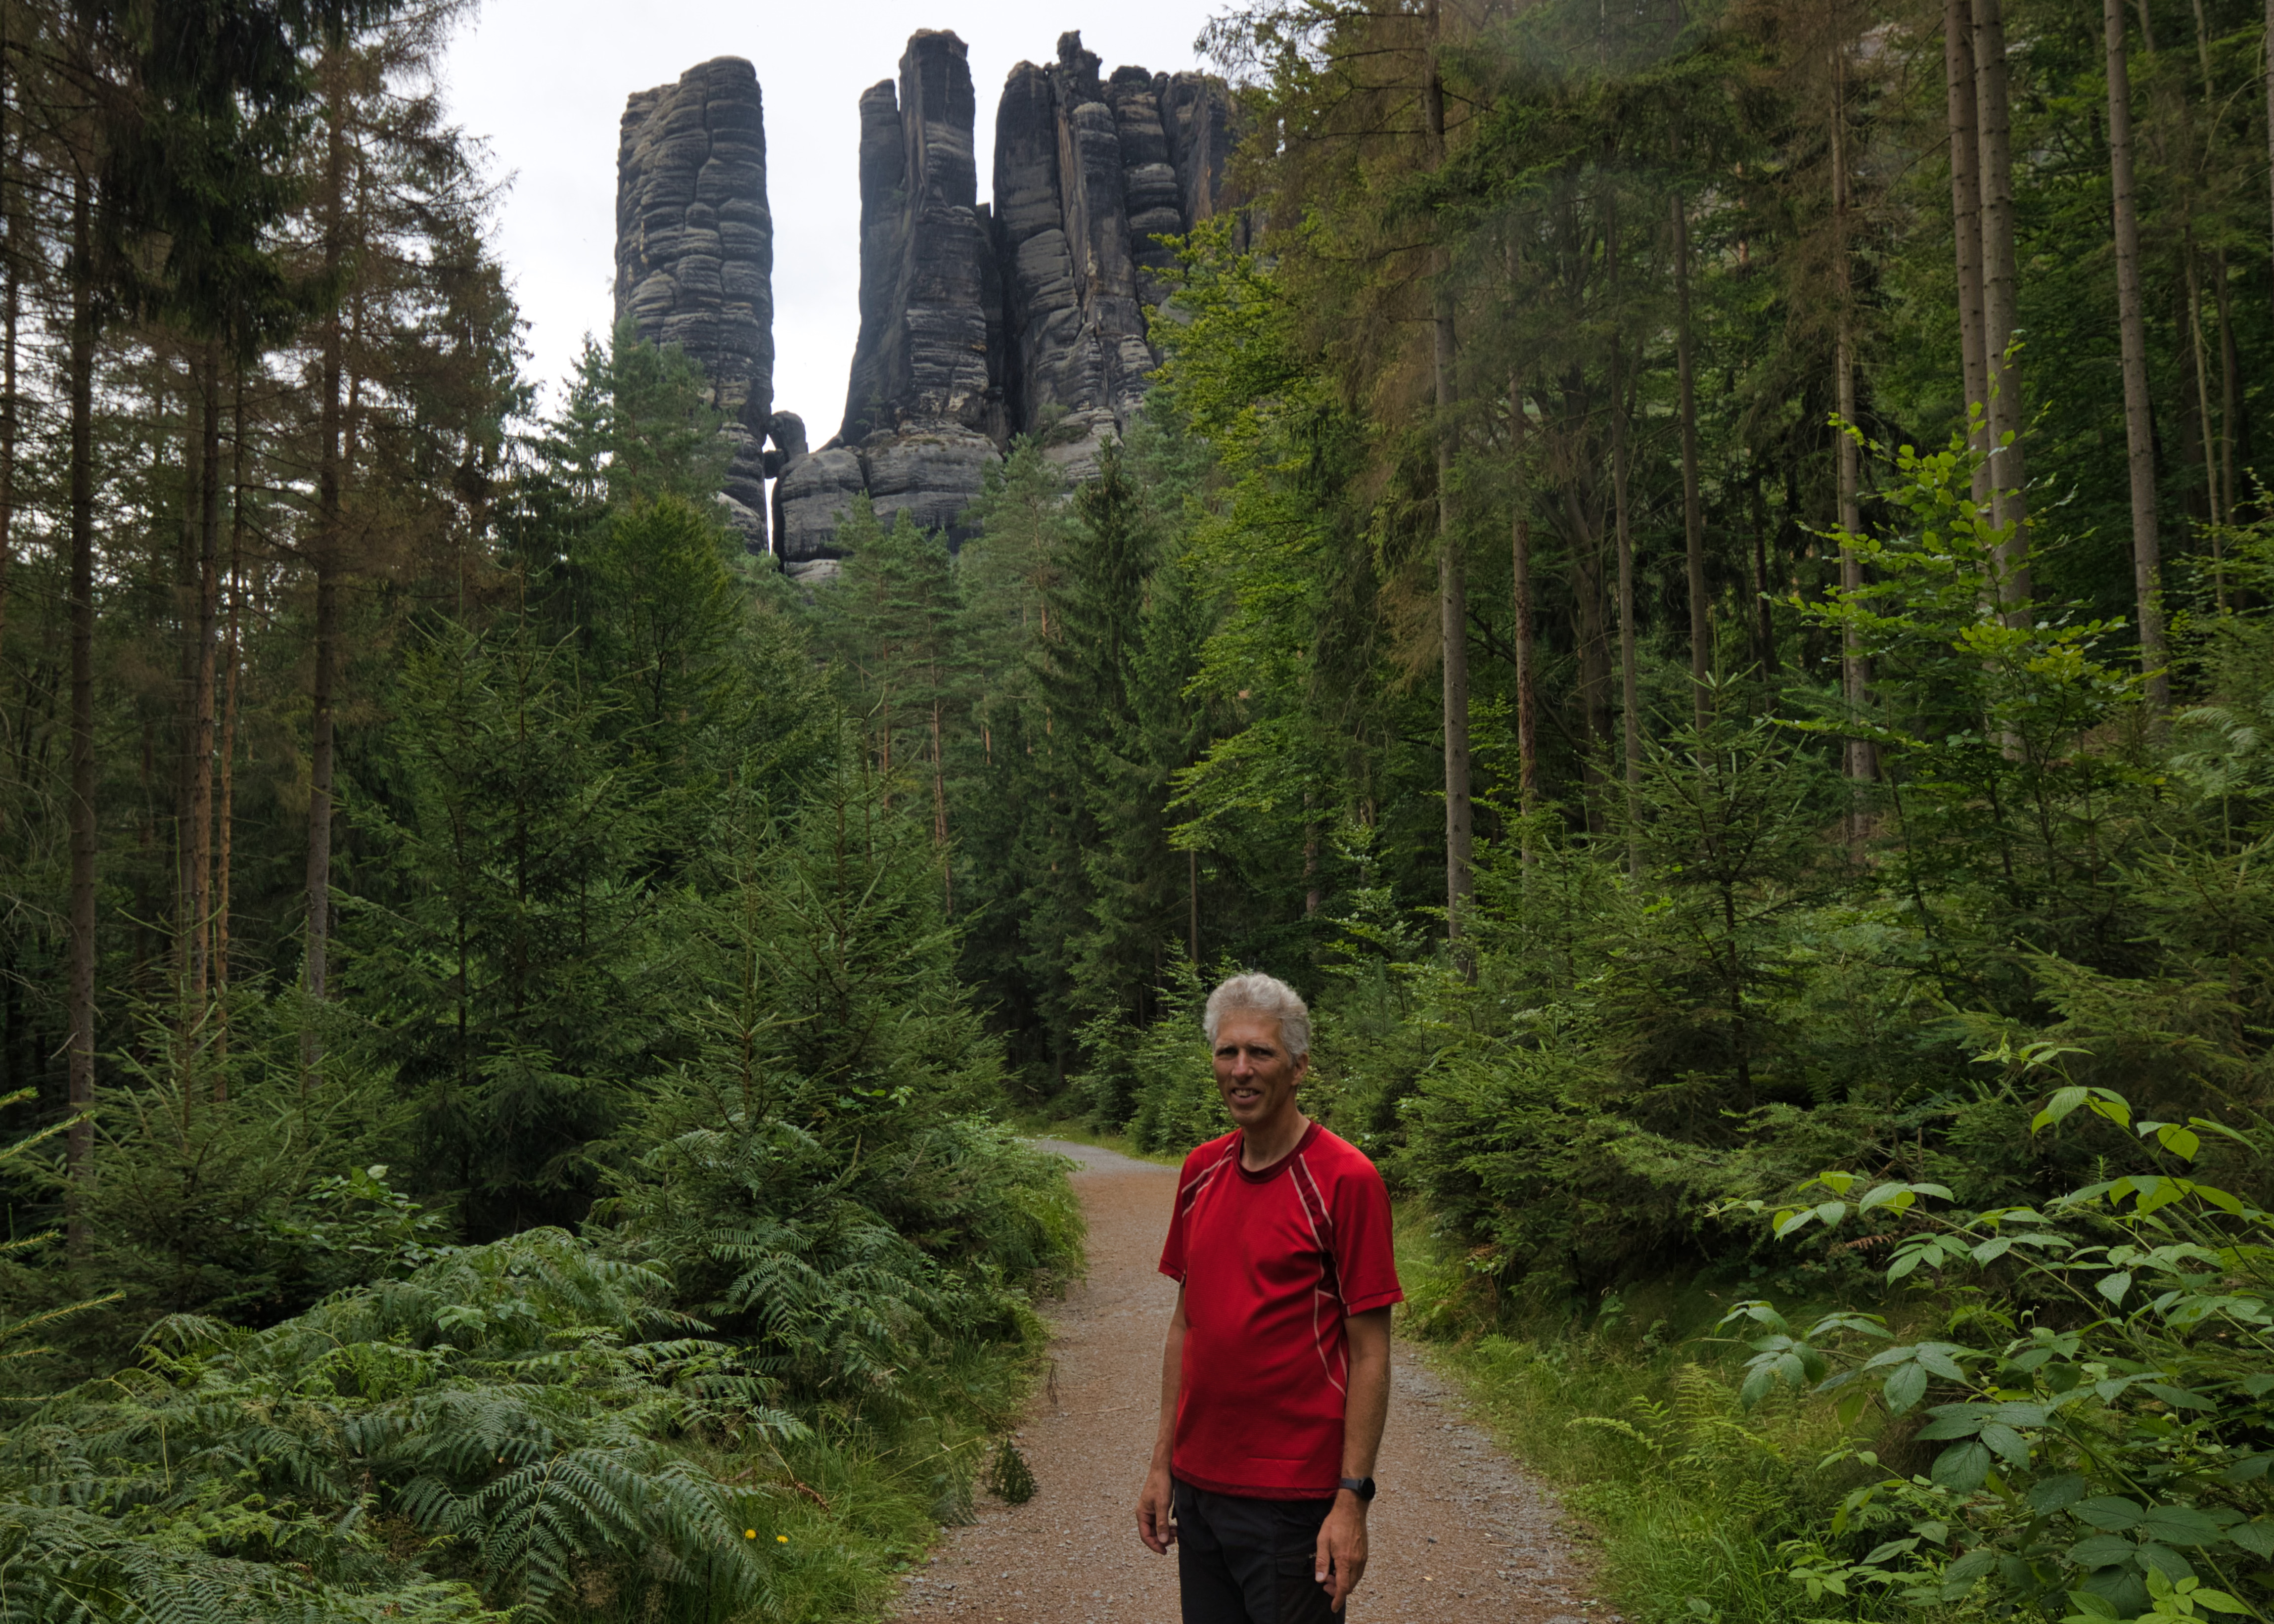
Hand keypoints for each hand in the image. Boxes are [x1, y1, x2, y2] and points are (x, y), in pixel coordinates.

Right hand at [1136, 1466, 1176, 1554]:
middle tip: (1174, 1541)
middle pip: (1151, 1534)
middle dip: (1161, 1540)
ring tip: (1176, 1534)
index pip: (1145, 1536)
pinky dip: (1167, 1527)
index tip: (1165, 1552)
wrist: (1163, 1469)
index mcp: (1141, 1514)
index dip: (1154, 1545)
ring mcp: (1150, 1511)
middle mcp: (1144, 1514)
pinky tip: (1175, 1528)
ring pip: (1156, 1529)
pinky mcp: (1157, 1508)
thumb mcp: (1162, 1505)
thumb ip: (1162, 1524)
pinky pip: (1160, 1522)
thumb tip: (1163, 1541)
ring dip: (1165, 1534)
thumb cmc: (1161, 1484)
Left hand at [1314, 1493, 1368, 1611]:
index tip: (1333, 1607)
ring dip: (1343, 1582)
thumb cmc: (1335, 1523)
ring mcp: (1362, 1558)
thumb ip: (1321, 1561)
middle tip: (1324, 1582)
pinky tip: (1340, 1566)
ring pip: (1355, 1580)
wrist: (1352, 1509)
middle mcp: (1357, 1562)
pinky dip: (1349, 1575)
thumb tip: (1319, 1579)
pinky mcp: (1364, 1554)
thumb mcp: (1322, 1541)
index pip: (1343, 1588)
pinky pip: (1358, 1572)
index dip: (1338, 1599)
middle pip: (1350, 1586)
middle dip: (1337, 1590)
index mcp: (1345, 1560)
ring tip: (1330, 1573)